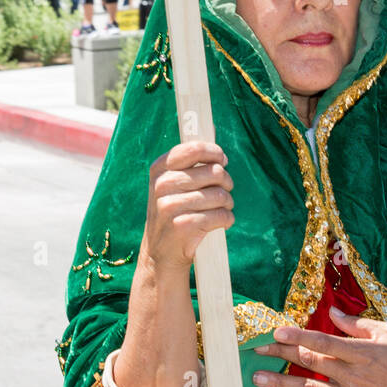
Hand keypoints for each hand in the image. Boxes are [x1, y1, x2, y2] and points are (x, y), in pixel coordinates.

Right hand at [140, 139, 233, 273]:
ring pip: (220, 195)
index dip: (214, 152)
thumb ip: (190, 161)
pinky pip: (220, 215)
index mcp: (159, 168)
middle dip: (226, 181)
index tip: (223, 160)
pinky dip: (227, 219)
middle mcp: (161, 185)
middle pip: (213, 172)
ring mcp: (170, 206)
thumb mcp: (172, 183)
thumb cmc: (173, 212)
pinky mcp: (182, 226)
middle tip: (226, 188)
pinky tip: (222, 222)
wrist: (160, 254)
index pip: (193, 149)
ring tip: (224, 207)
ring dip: (228, 203)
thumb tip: (211, 131)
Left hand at [252, 307, 386, 386]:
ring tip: (257, 378)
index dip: (298, 336)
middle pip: (310, 362)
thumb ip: (357, 325)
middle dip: (281, 354)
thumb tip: (332, 312)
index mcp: (361, 353)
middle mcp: (352, 377)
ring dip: (280, 384)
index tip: (277, 331)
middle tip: (257, 349)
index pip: (323, 342)